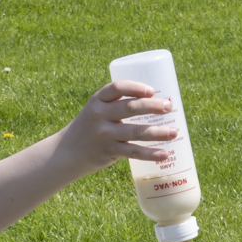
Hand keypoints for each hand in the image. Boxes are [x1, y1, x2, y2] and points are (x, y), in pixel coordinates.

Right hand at [57, 80, 177, 173]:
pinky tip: (164, 154)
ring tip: (174, 132)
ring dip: (158, 132)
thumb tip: (157, 105)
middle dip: (153, 107)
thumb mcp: (97, 110)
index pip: (117, 88)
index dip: (136, 87)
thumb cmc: (91, 127)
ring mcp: (103, 134)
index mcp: (98, 100)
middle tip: (169, 107)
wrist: (68, 152)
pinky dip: (150, 154)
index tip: (152, 91)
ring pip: (135, 132)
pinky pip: (133, 152)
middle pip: (130, 107)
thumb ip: (118, 106)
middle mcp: (99, 115)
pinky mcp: (108, 151)